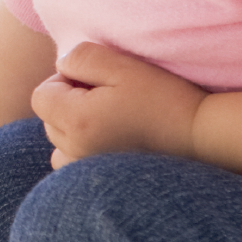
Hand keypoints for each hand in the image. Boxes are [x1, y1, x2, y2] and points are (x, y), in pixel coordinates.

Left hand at [29, 42, 206, 168]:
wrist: (200, 138)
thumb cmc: (162, 98)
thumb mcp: (122, 65)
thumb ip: (81, 58)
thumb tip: (61, 68)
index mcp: (76, 121)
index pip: (41, 96)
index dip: (66, 81)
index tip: (97, 82)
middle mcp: (74, 151)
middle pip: (48, 119)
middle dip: (70, 103)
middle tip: (111, 100)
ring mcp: (85, 171)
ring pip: (59, 143)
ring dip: (74, 128)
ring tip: (111, 122)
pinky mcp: (99, 182)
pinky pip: (72, 163)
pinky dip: (83, 151)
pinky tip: (112, 143)